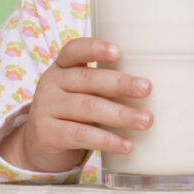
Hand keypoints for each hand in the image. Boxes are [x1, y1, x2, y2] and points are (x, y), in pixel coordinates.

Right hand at [0, 37, 152, 172]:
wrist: (41, 143)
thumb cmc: (75, 109)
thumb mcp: (84, 90)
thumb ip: (107, 83)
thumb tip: (152, 87)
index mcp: (64, 66)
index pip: (74, 50)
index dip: (95, 48)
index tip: (118, 52)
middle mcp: (52, 83)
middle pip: (88, 79)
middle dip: (120, 84)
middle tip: (147, 89)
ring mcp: (46, 108)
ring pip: (87, 108)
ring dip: (120, 114)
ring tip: (146, 121)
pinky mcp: (47, 134)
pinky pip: (80, 135)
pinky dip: (106, 140)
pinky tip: (126, 145)